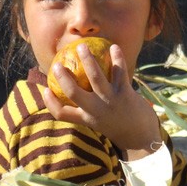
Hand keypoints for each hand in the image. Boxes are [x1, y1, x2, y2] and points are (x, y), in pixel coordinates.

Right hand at [43, 42, 161, 160]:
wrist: (142, 138)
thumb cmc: (118, 125)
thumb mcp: (100, 122)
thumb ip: (89, 110)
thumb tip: (80, 91)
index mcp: (86, 118)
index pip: (62, 113)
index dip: (50, 102)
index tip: (44, 90)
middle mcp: (95, 110)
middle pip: (73, 92)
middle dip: (62, 77)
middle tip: (57, 64)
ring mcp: (110, 101)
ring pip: (95, 77)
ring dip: (88, 59)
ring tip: (82, 46)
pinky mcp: (125, 94)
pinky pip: (119, 71)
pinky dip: (116, 58)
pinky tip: (113, 47)